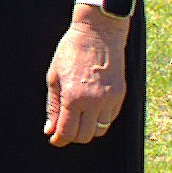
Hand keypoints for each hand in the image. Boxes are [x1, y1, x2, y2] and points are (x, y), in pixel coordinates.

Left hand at [44, 11, 127, 145]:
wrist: (99, 32)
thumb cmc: (71, 51)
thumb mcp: (54, 78)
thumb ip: (53, 106)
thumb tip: (49, 129)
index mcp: (74, 97)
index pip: (67, 132)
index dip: (59, 140)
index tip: (54, 139)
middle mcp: (95, 102)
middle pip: (85, 136)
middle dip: (72, 136)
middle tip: (63, 129)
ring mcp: (111, 99)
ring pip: (100, 130)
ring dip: (87, 129)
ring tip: (77, 118)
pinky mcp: (121, 94)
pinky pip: (110, 118)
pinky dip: (99, 119)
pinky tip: (90, 108)